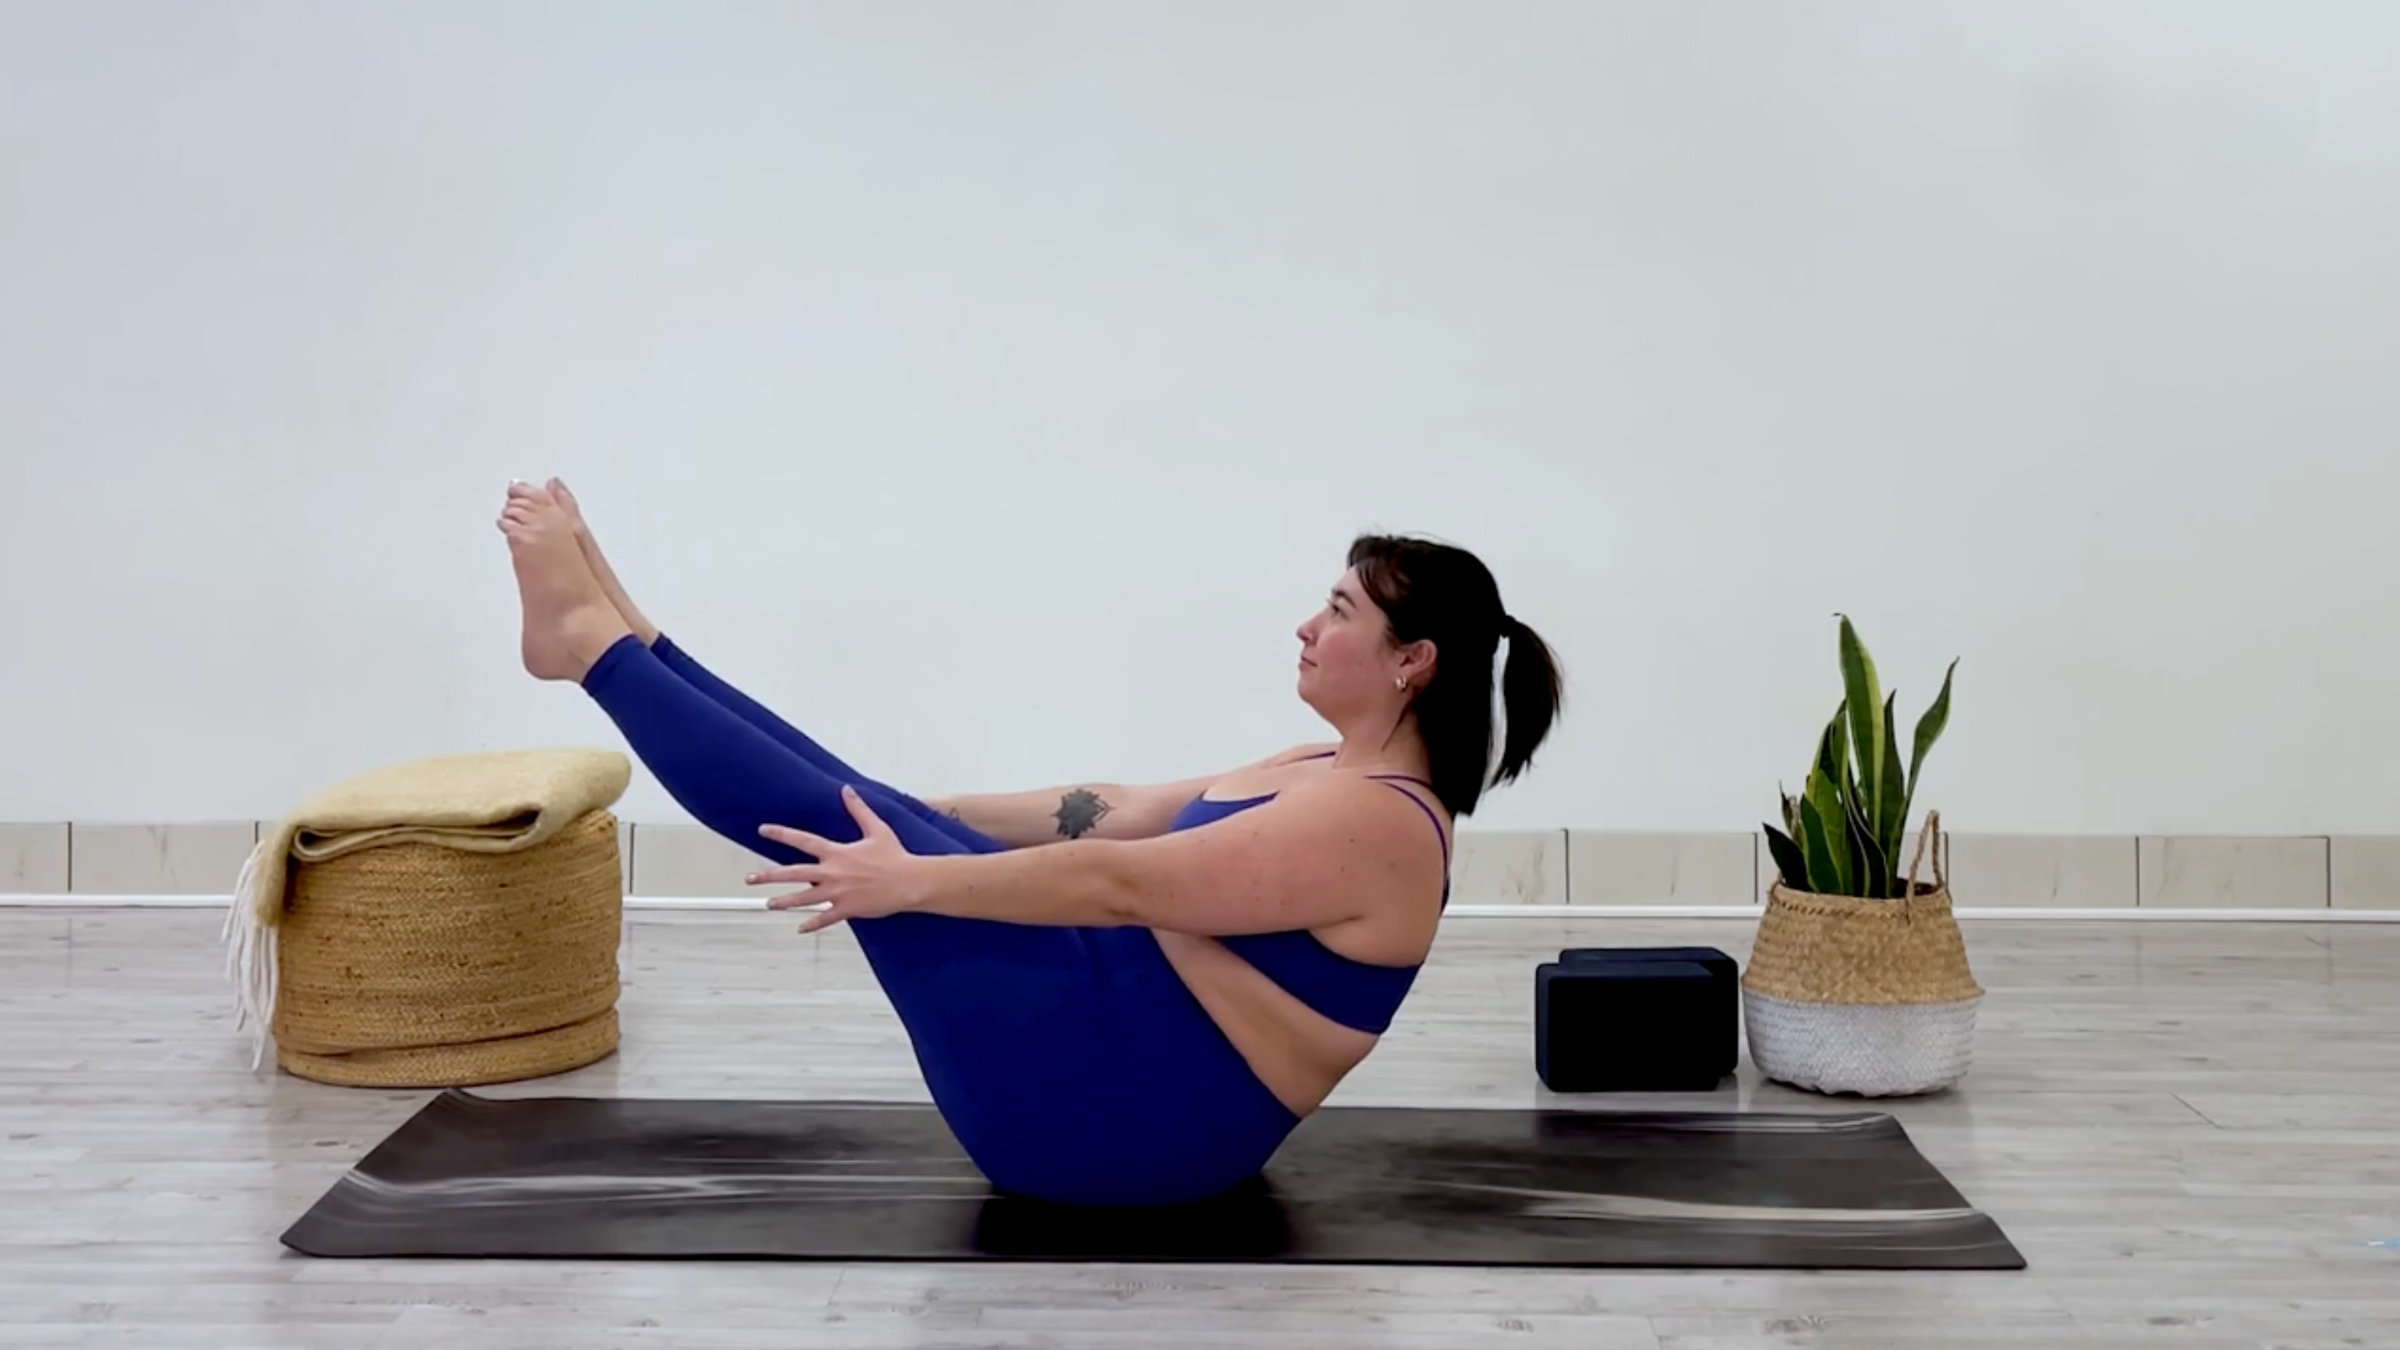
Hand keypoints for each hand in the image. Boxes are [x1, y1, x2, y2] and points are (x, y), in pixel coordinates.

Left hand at [751, 787, 933, 933]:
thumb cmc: (895, 855)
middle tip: (750, 878)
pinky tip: (799, 928)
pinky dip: (812, 924)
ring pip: (804, 899)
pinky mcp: (848, 910)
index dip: (781, 834)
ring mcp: (838, 894)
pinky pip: (824, 919)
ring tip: (768, 904)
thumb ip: (858, 809)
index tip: (762, 830)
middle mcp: (832, 873)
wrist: (910, 882)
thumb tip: (847, 789)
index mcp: (837, 853)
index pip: (803, 840)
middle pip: (794, 874)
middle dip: (769, 876)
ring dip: (784, 902)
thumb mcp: (877, 829)